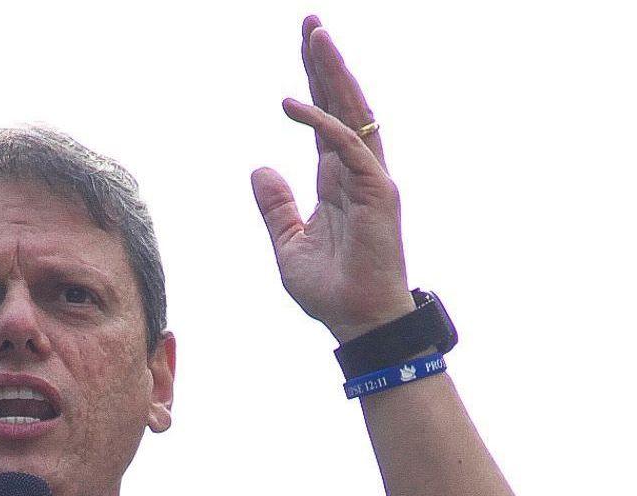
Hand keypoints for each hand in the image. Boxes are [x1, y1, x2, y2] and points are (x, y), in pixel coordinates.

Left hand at [251, 16, 415, 343]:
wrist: (358, 324)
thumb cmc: (331, 291)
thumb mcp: (288, 244)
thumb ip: (275, 206)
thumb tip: (260, 170)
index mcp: (337, 180)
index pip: (326, 119)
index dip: (314, 83)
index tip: (303, 48)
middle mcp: (357, 172)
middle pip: (342, 104)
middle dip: (325, 63)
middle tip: (310, 24)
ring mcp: (371, 179)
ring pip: (352, 113)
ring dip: (333, 75)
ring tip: (314, 38)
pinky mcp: (376, 193)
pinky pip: (347, 147)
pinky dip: (322, 123)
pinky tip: (293, 104)